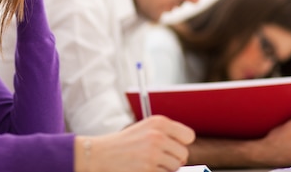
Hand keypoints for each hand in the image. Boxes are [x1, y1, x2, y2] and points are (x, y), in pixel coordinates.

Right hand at [75, 115, 194, 171]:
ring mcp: (153, 152)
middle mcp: (158, 135)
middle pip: (184, 153)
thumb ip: (166, 135)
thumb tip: (184, 153)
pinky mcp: (149, 168)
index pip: (189, 136)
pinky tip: (145, 168)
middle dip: (174, 159)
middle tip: (159, 158)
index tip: (173, 146)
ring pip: (176, 167)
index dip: (182, 143)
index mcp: (159, 122)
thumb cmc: (123, 143)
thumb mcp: (145, 129)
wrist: (101, 153)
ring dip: (165, 168)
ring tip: (149, 162)